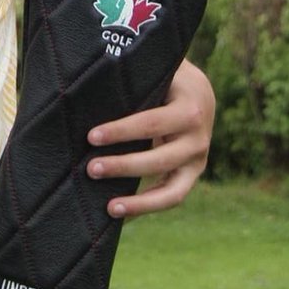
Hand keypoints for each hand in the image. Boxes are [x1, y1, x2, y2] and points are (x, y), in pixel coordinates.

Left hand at [85, 58, 214, 217]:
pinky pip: (171, 198)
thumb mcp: (157, 74)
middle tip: (91, 168)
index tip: (91, 137)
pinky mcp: (191, 175)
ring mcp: (198, 161)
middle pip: (159, 161)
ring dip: (138, 202)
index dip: (121, 132)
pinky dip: (146, 208)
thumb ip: (134, 81)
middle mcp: (198, 139)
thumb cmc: (166, 80)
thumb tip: (88, 87)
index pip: (150, 124)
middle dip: (123, 167)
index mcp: (189, 110)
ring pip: (171, 191)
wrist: (200, 94)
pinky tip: (120, 214)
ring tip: (109, 207)